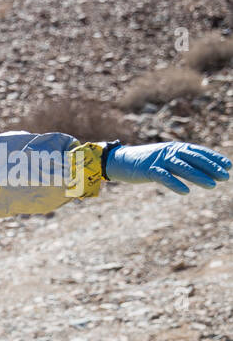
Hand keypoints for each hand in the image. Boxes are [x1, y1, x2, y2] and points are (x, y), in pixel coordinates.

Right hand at [103, 142, 230, 194]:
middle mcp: (169, 151)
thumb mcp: (163, 159)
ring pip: (182, 168)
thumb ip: (179, 163)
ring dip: (199, 177)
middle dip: (211, 168)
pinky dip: (175, 184)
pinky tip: (186, 192)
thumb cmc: (143, 162)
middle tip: (225, 176)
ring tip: (212, 186)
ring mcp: (158, 160)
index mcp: (174, 148)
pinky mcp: (148, 170)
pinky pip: (164, 177)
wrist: (118, 161)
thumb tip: (198, 170)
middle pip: (194, 159)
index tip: (228, 165)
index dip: (214, 158)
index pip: (198, 152)